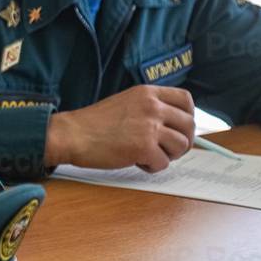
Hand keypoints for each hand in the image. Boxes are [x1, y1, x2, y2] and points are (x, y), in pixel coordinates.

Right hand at [46, 85, 194, 171]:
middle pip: (189, 125)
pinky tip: (137, 162)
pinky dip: (152, 167)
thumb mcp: (125, 102)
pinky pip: (164, 163)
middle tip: (167, 149)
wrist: (72, 134)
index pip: (185, 100)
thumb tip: (171, 124)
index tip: (179, 128)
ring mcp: (149, 126)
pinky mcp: (144, 147)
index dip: (188, 116)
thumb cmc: (92, 123)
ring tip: (149, 155)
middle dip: (182, 141)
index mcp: (147, 93)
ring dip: (169, 155)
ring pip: (182, 145)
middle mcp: (152, 106)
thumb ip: (148, 108)